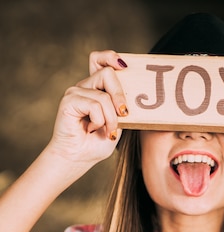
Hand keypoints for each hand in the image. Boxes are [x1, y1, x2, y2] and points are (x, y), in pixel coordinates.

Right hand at [47, 51, 128, 166]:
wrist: (78, 158)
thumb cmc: (97, 143)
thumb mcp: (117, 124)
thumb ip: (121, 107)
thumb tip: (130, 99)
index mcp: (96, 88)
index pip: (99, 60)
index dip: (110, 57)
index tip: (124, 65)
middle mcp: (85, 86)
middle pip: (108, 73)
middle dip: (120, 96)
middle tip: (123, 115)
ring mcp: (76, 92)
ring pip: (104, 96)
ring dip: (111, 118)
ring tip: (105, 131)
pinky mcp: (69, 100)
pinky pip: (94, 105)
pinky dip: (99, 121)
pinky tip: (91, 129)